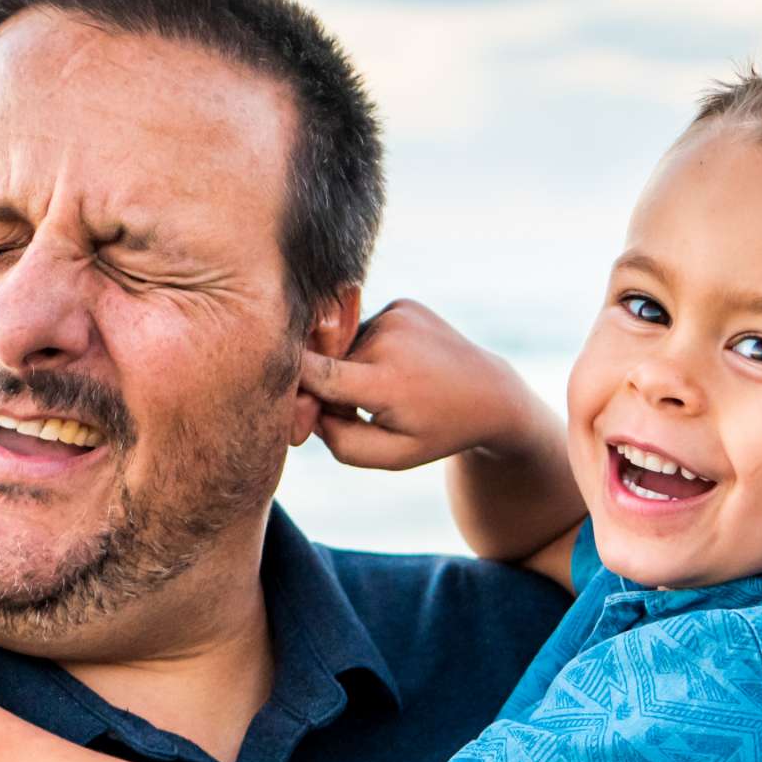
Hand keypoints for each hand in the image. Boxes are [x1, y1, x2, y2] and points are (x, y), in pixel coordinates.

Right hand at [299, 299, 541, 471]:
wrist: (489, 393)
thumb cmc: (437, 431)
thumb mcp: (393, 456)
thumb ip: (340, 442)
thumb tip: (304, 403)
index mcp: (388, 382)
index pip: (316, 373)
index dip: (291, 382)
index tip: (271, 387)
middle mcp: (390, 340)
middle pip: (326, 365)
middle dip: (331, 392)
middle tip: (362, 414)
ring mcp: (397, 316)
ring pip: (342, 348)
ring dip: (350, 371)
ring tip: (388, 390)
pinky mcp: (401, 304)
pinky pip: (362, 331)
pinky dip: (369, 352)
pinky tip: (400, 366)